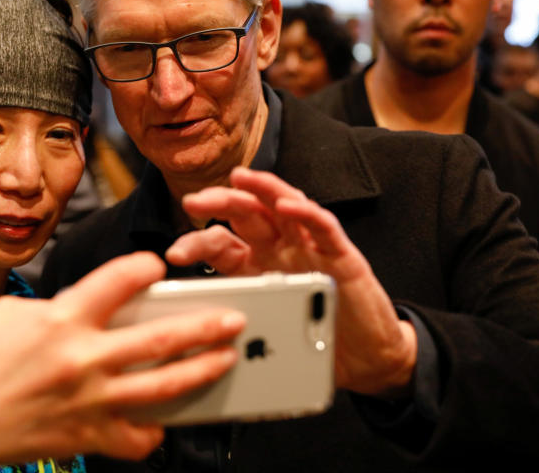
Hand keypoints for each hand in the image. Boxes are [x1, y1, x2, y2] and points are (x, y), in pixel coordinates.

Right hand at [0, 252, 243, 472]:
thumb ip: (60, 305)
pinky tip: (162, 419)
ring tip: (225, 360)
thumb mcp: (13, 314)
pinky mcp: (88, 435)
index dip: (146, 267)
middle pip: (161, 338)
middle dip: (205, 327)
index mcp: (62, 318)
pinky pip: (137, 437)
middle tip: (233, 319)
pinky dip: (154, 429)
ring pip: (163, 386)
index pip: (119, 279)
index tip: (159, 265)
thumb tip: (94, 305)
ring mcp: (90, 400)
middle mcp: (82, 358)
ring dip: (202, 371)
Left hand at [165, 167, 416, 396]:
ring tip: (240, 178)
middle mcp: (280, 249)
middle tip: (194, 201)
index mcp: (256, 265)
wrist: (364, 360)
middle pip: (247, 213)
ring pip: (283, 207)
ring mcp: (311, 249)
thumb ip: (238, 317)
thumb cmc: (313, 342)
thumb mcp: (265, 326)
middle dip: (220, 201)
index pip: (221, 243)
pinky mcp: (342, 256)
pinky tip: (287, 205)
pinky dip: (306, 213)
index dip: (196, 243)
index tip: (174, 254)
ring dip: (262, 189)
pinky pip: (323, 227)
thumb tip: (196, 327)